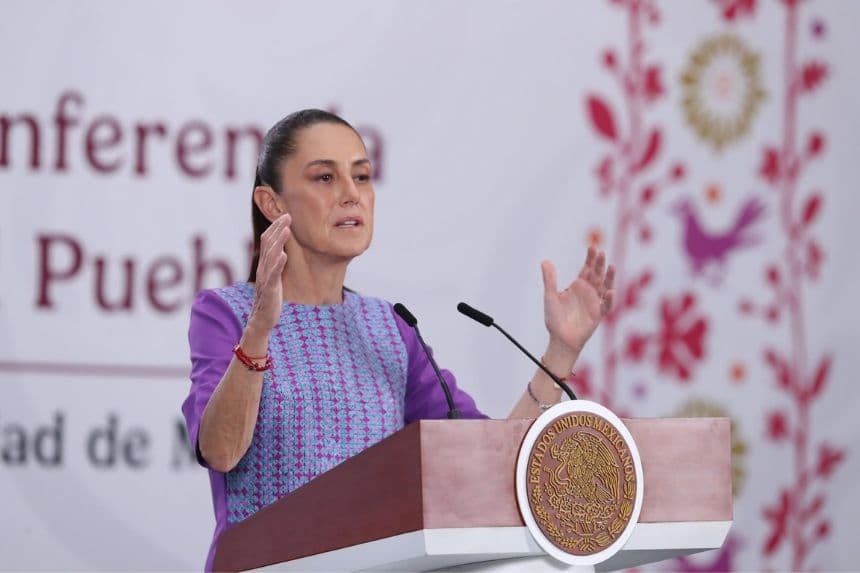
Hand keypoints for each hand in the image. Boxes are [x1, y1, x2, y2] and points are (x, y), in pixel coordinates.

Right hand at [248, 213, 291, 332]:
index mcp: (264, 264)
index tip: (285, 216)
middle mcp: (262, 268)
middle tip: (287, 215)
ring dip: (278, 242)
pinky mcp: (269, 289)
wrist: (261, 319)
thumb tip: (282, 251)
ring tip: (287, 230)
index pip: (267, 241)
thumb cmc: (269, 298)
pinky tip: (284, 256)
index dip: (275, 228)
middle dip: (277, 228)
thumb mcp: (273, 277)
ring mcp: (265, 278)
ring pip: (270, 256)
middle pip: (268, 244)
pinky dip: (278, 264)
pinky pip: (273, 275)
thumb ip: (276, 264)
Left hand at [541, 246, 614, 355]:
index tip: (592, 247)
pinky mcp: (598, 314)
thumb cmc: (554, 318)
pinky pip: (606, 305)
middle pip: (597, 274)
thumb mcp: (550, 296)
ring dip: (609, 277)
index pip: (586, 268)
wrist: (560, 338)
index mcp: (578, 286)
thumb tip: (545, 261)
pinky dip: (608, 299)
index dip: (590, 258)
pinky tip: (609, 291)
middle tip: (601, 252)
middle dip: (599, 264)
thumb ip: (549, 279)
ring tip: (612, 266)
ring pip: (605, 286)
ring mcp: (595, 302)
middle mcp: (589, 292)